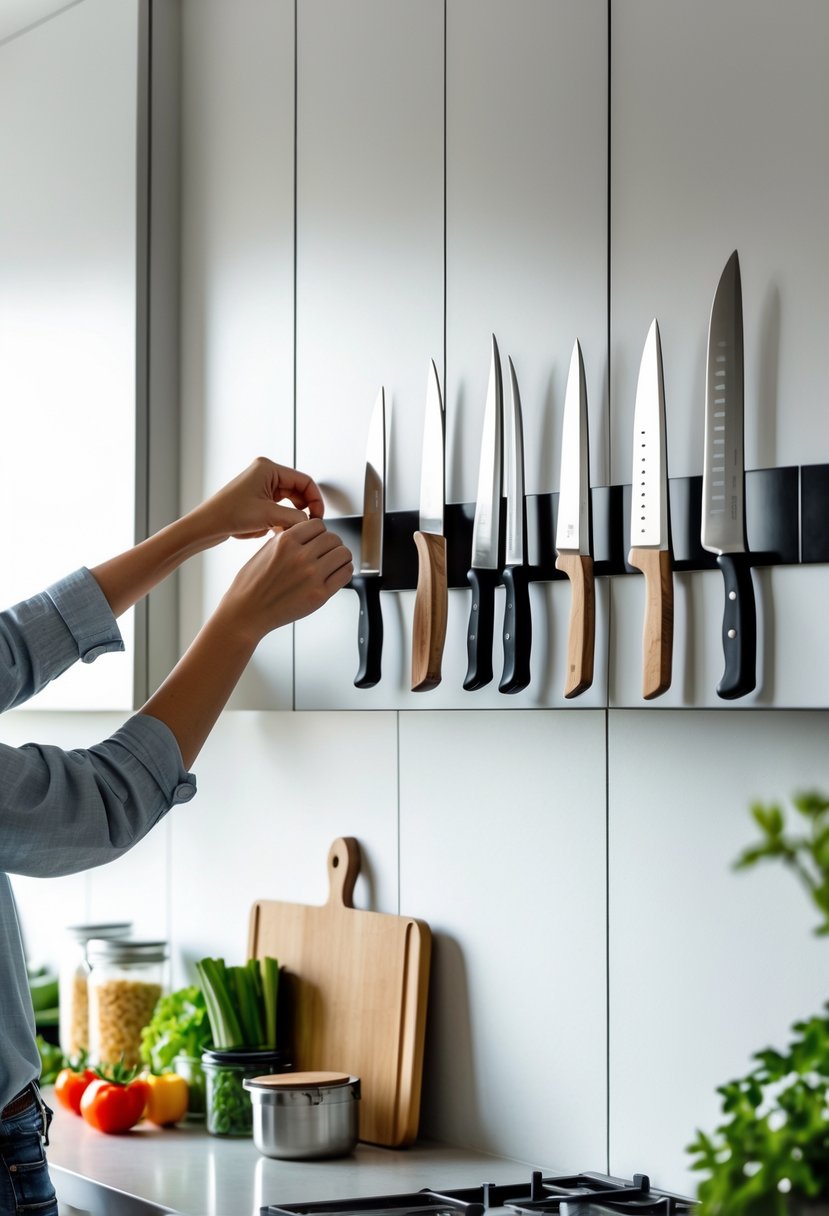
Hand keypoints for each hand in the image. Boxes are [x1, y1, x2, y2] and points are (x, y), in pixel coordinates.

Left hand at [190, 457, 325, 546]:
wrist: (205, 526)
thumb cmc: (227, 515)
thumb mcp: (268, 516)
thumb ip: (295, 518)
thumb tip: (312, 523)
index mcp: (268, 469)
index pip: (305, 481)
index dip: (315, 500)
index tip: (318, 517)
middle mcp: (265, 475)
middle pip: (298, 491)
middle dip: (304, 510)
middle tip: (307, 527)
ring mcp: (261, 487)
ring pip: (290, 502)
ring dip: (292, 517)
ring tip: (288, 530)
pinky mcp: (257, 500)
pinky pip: (279, 508)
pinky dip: (281, 520)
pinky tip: (275, 531)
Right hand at [219, 517, 352, 641]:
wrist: (246, 612)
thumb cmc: (251, 585)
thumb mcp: (265, 550)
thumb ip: (288, 539)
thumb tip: (307, 533)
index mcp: (285, 541)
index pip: (318, 524)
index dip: (319, 532)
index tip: (317, 539)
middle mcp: (300, 556)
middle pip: (333, 538)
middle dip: (330, 544)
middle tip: (326, 552)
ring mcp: (312, 575)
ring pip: (343, 553)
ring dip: (340, 556)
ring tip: (333, 562)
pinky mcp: (320, 594)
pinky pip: (345, 573)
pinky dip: (344, 570)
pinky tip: (337, 573)